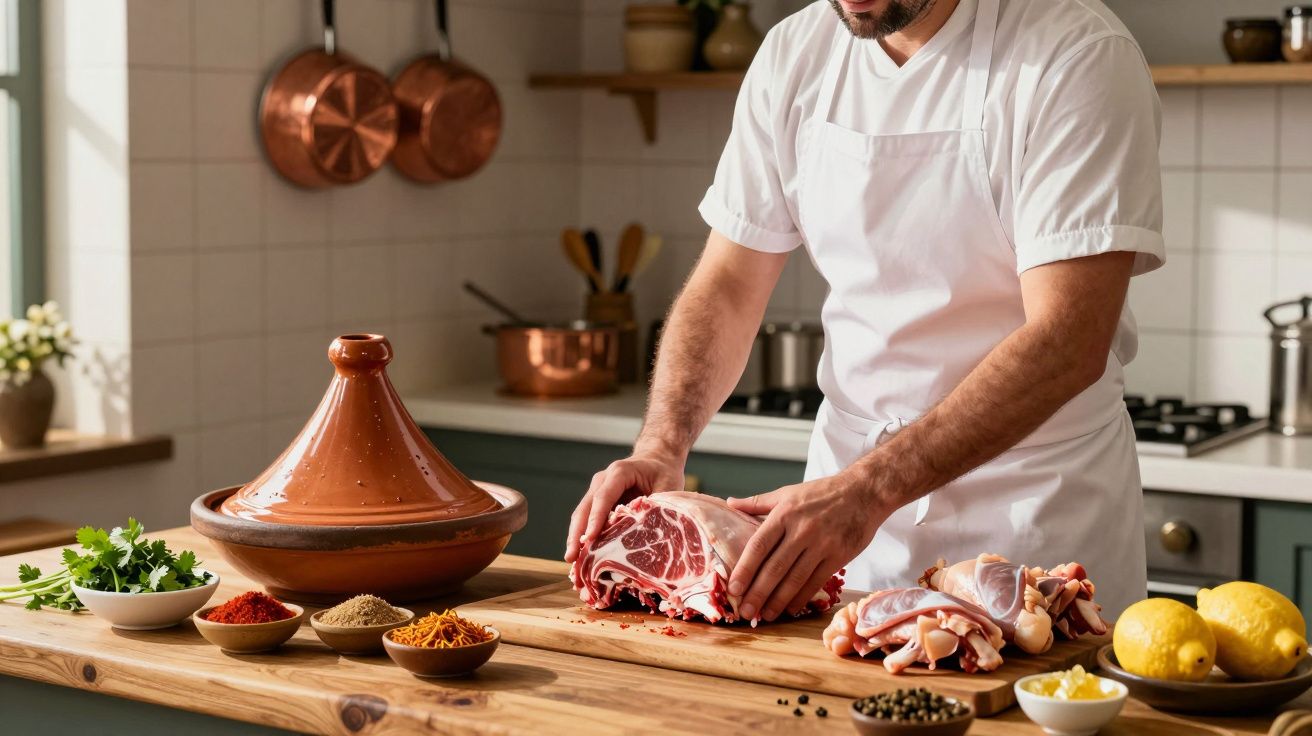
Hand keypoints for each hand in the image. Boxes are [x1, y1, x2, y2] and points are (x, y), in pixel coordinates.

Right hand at [564, 450, 686, 561]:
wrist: (657, 460)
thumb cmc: (664, 473)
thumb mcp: (668, 486)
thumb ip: (658, 506)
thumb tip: (652, 535)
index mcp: (619, 473)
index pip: (604, 497)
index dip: (596, 519)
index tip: (590, 539)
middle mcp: (602, 481)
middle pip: (584, 509)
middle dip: (576, 534)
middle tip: (571, 558)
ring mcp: (596, 492)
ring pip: (581, 517)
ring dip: (575, 540)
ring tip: (572, 565)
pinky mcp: (597, 505)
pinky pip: (586, 522)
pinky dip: (582, 539)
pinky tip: (580, 560)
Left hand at [726, 472, 887, 621]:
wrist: (864, 492)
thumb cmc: (822, 492)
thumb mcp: (788, 492)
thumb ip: (757, 502)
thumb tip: (730, 503)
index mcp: (784, 514)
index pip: (758, 546)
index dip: (745, 569)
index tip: (733, 588)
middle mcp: (801, 530)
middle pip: (774, 567)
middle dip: (757, 593)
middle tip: (745, 611)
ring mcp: (821, 545)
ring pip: (795, 579)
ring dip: (778, 601)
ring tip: (765, 615)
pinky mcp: (838, 556)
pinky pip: (816, 581)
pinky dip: (801, 597)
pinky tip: (790, 608)